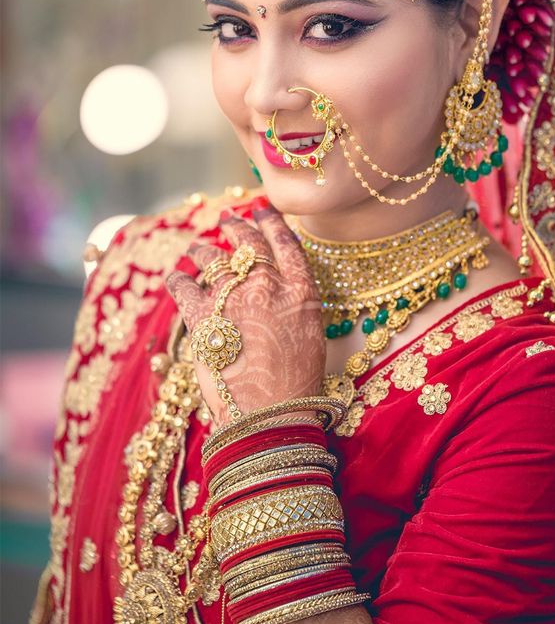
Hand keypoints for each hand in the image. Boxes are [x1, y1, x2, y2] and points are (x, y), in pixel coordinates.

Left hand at [165, 206, 325, 427]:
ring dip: (204, 249)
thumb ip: (296, 306)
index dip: (272, 222)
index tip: (263, 209)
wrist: (269, 414)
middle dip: (236, 226)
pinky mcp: (202, 315)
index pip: (286, 242)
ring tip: (196, 245)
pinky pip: (183, 285)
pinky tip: (174, 276)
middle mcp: (268, 285)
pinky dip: (177, 279)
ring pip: (214, 258)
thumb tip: (279, 294)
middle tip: (227, 218)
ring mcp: (234, 297)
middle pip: (249, 242)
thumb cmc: (295, 384)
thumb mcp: (310, 336)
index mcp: (300, 290)